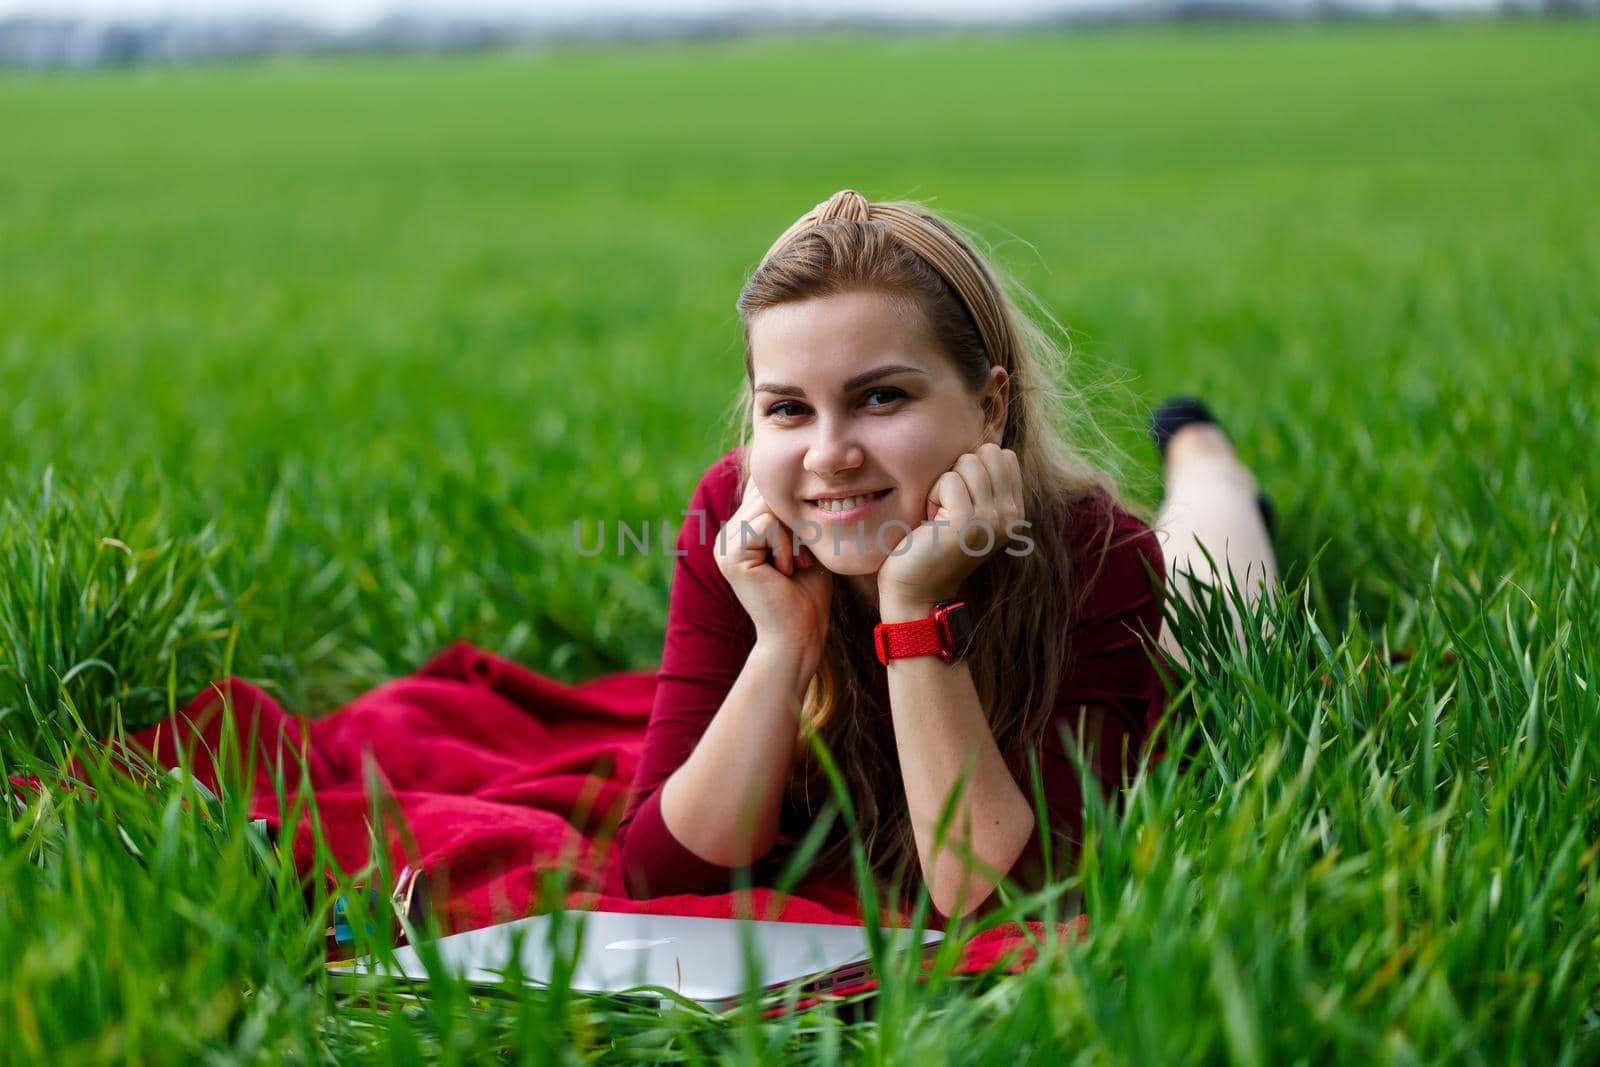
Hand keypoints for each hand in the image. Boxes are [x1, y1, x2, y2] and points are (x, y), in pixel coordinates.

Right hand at [714, 478, 832, 677]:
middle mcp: (728, 534)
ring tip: (794, 567)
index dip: (792, 508)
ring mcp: (724, 544)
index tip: (804, 548)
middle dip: (795, 523)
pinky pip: (765, 525)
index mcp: (741, 531)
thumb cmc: (808, 593)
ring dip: (793, 537)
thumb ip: (792, 513)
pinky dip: (786, 547)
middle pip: (768, 492)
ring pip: (768, 506)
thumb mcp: (803, 542)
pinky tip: (785, 572)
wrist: (800, 635)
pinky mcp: (729, 555)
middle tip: (803, 560)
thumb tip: (796, 474)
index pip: (766, 489)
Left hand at [877, 443, 1025, 611]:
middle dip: (958, 472)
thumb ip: (984, 481)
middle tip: (947, 508)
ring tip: (940, 516)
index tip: (960, 501)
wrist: (916, 588)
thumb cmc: (933, 543)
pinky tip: (932, 523)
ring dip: (944, 485)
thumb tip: (986, 441)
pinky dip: (932, 496)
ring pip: (967, 462)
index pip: (1004, 455)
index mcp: (1016, 511)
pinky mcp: (968, 522)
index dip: (972, 468)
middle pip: (986, 453)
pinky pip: (948, 480)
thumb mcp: (969, 509)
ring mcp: (993, 519)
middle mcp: (1012, 516)